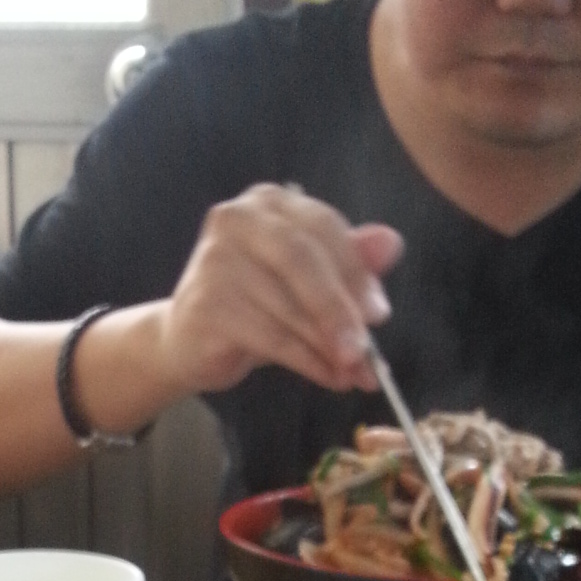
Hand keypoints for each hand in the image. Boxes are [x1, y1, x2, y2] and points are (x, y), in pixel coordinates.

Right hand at [155, 183, 404, 396]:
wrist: (189, 340)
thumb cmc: (256, 305)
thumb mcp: (309, 282)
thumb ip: (349, 262)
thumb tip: (391, 243)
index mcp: (269, 203)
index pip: (323, 227)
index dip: (356, 272)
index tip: (380, 314)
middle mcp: (238, 219)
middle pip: (302, 260)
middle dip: (340, 309)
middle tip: (366, 350)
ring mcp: (215, 260)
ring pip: (289, 307)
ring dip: (328, 347)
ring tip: (354, 373)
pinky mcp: (206, 305)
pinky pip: (271, 337)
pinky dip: (307, 362)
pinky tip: (328, 377)